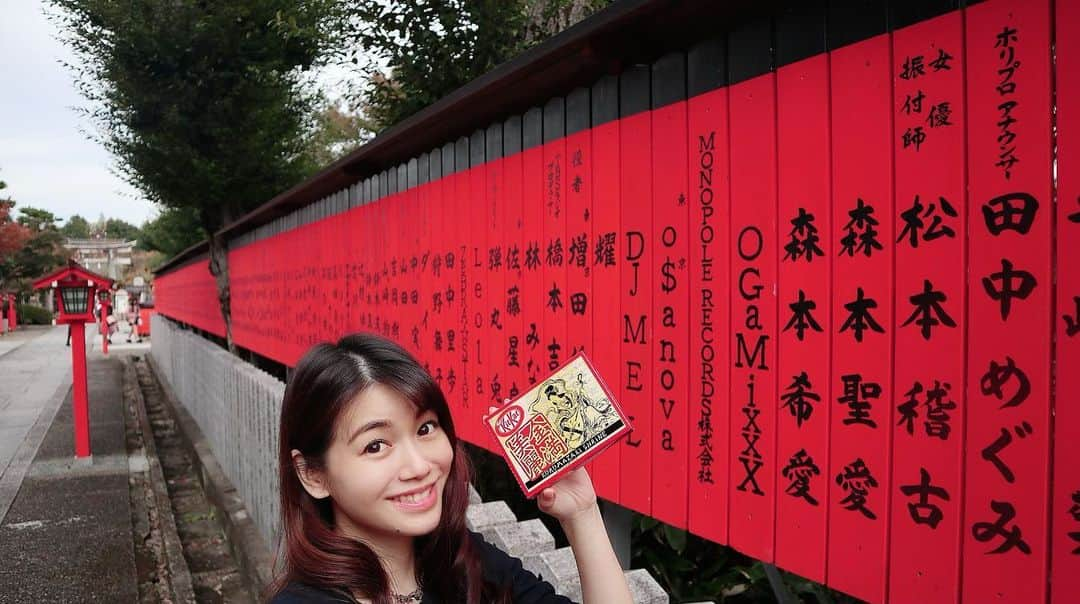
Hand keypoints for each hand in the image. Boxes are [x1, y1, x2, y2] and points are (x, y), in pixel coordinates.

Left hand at [488, 402, 598, 523]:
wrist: (580, 508)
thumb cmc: (562, 508)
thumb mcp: (552, 506)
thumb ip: (548, 501)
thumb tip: (547, 493)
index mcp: (530, 469)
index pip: (512, 447)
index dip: (502, 432)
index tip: (493, 417)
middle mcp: (540, 459)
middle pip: (525, 434)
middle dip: (516, 418)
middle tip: (508, 401)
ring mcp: (554, 454)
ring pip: (544, 432)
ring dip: (538, 416)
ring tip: (531, 398)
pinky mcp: (569, 453)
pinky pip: (565, 437)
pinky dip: (562, 424)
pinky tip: (559, 410)